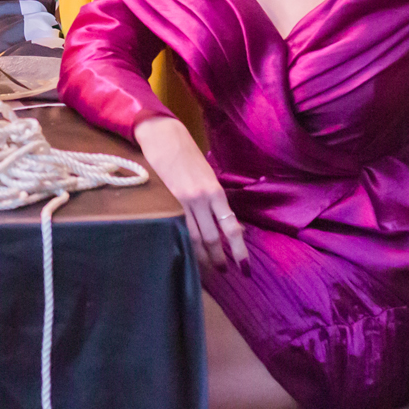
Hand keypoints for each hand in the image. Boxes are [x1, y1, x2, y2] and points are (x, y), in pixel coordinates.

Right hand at [136, 115, 247, 271]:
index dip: (239, 250)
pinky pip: (180, 228)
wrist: (163, 136)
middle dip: (219, 258)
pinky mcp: (167, 201)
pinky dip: (186, 243)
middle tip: (224, 272)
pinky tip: (188, 252)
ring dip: (203, 256)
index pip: (231, 227)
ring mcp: (183, 201)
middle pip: (213, 237)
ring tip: (208, 269)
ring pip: (195, 237)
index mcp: (216, 191)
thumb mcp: (208, 175)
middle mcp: (202, 198)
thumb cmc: (187, 154)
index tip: (245, 267)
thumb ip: (218, 200)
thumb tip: (232, 225)